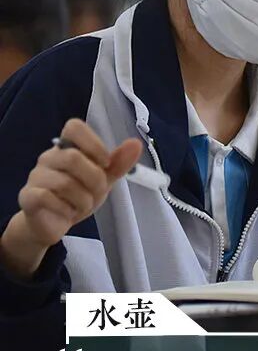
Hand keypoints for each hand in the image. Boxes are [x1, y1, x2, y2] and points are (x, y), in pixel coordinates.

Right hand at [0, 118, 141, 278]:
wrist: (52, 224)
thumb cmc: (77, 196)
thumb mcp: (103, 179)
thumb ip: (118, 163)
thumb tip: (136, 143)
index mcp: (67, 147)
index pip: (74, 127)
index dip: (94, 144)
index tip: (105, 163)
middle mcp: (49, 157)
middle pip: (73, 158)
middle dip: (94, 180)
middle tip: (97, 193)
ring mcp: (36, 176)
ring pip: (64, 183)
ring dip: (83, 200)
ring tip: (82, 206)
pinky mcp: (28, 196)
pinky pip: (47, 198)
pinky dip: (66, 209)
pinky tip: (67, 213)